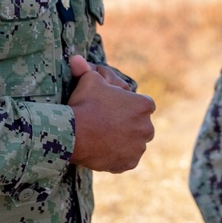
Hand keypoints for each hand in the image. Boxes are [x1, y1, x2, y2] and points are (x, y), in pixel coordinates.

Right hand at [68, 55, 155, 172]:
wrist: (74, 133)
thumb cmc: (85, 103)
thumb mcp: (88, 80)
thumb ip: (87, 69)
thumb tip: (77, 58)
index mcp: (144, 105)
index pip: (143, 104)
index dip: (128, 105)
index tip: (114, 107)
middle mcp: (147, 127)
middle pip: (141, 125)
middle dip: (129, 124)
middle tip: (108, 123)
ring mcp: (139, 148)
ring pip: (134, 143)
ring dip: (124, 141)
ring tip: (104, 137)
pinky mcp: (129, 164)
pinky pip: (126, 159)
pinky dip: (118, 156)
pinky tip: (104, 150)